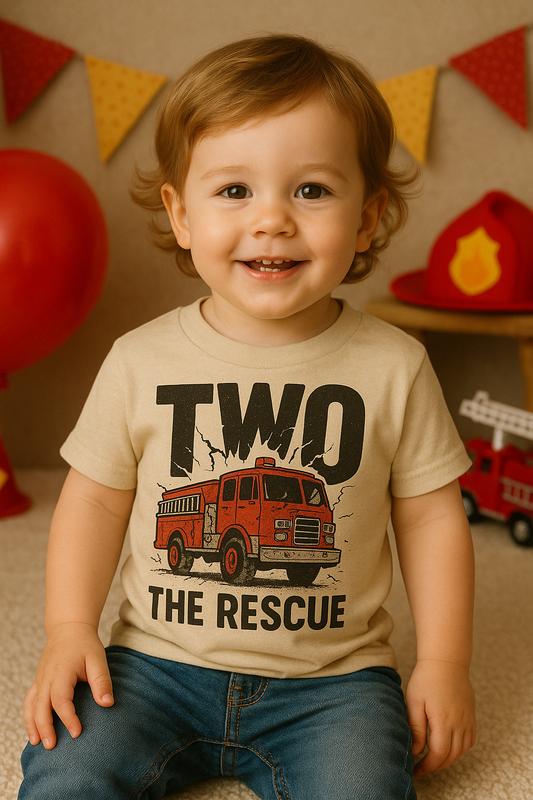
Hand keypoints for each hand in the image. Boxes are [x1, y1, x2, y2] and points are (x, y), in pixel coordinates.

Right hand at [23, 622, 113, 749]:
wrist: (69, 628)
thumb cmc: (85, 644)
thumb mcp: (98, 659)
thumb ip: (102, 681)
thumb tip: (107, 704)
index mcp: (61, 672)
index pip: (61, 699)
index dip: (67, 717)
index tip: (76, 733)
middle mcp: (46, 677)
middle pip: (41, 706)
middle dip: (45, 727)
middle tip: (51, 746)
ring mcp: (40, 679)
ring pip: (31, 705)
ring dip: (32, 724)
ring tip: (37, 743)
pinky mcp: (39, 681)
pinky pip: (29, 700)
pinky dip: (29, 716)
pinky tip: (34, 729)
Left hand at [406, 659, 475, 775]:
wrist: (446, 661)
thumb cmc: (427, 678)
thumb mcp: (414, 701)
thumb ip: (415, 728)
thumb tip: (415, 750)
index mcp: (443, 721)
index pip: (438, 754)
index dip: (427, 766)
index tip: (417, 769)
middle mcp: (459, 723)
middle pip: (451, 756)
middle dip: (437, 765)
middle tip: (423, 767)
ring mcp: (468, 720)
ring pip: (462, 750)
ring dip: (449, 759)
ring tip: (434, 759)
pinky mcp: (471, 715)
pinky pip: (470, 740)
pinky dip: (461, 749)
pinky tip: (450, 747)